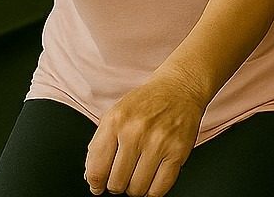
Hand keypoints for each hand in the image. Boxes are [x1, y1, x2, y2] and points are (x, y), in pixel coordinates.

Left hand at [84, 73, 206, 195]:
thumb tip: (93, 178)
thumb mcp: (115, 115)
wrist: (181, 88)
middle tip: (121, 178)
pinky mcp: (178, 152)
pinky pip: (160, 187)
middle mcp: (135, 132)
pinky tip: (151, 181)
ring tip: (137, 177)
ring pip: (137, 188)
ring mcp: (159, 143)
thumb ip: (100, 144)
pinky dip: (153, 191)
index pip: (97, 169)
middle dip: (116, 185)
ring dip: (135, 188)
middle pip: (116, 182)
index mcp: (115, 122)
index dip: (96, 184)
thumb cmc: (146, 102)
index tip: (98, 187)